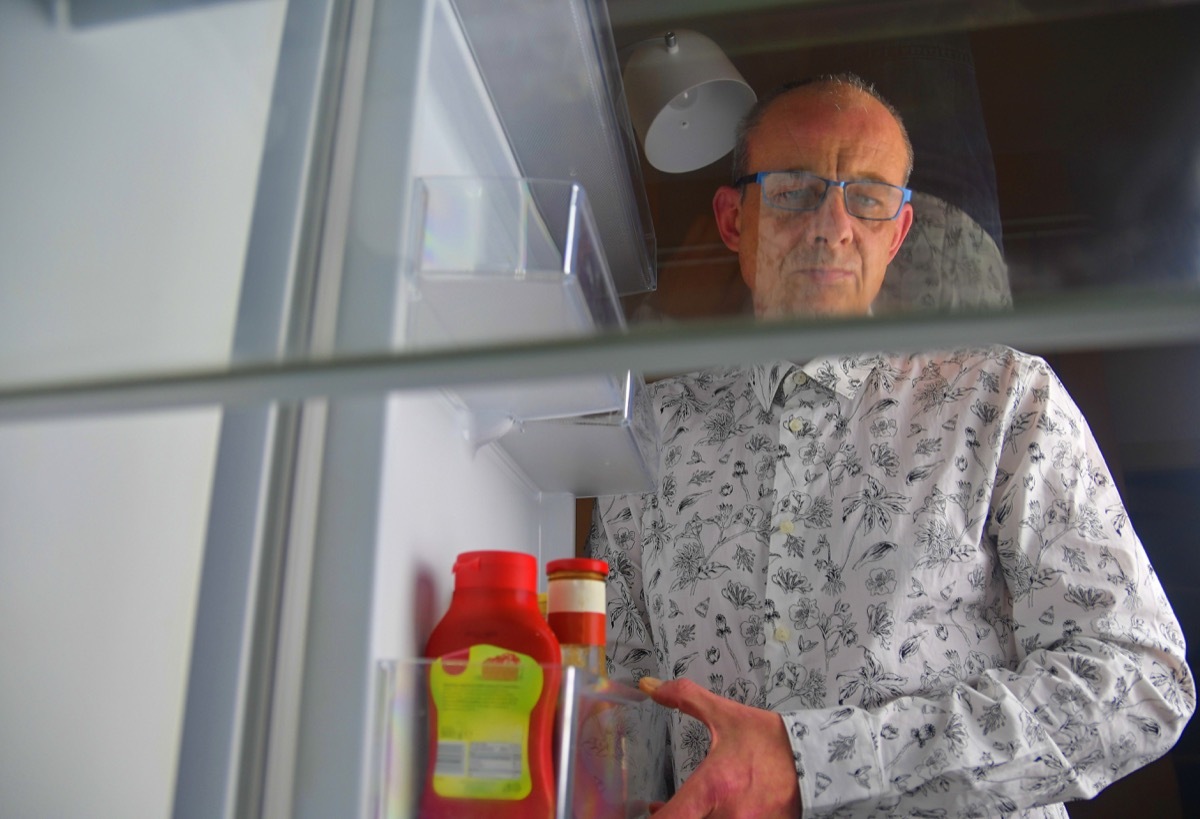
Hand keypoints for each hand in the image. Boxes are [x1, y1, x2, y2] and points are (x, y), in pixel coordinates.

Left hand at [639, 676, 800, 817]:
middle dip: (675, 818)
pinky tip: (709, 814)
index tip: (647, 809)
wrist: (815, 759)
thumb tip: (649, 685)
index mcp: (713, 789)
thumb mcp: (726, 715)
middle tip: (660, 810)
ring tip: (683, 811)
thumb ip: (685, 698)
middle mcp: (727, 817)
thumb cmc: (769, 741)